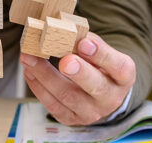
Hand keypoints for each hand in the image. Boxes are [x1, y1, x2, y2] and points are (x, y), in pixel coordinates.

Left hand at [21, 33, 135, 124]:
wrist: (99, 94)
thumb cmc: (100, 67)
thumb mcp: (103, 53)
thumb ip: (89, 43)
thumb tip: (68, 32)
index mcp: (123, 77)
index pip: (118, 67)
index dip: (101, 55)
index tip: (84, 43)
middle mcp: (110, 98)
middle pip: (96, 87)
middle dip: (79, 73)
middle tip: (64, 60)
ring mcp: (91, 112)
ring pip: (68, 96)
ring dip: (46, 76)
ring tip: (29, 58)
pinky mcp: (71, 118)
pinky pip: (53, 105)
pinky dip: (38, 86)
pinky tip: (29, 70)